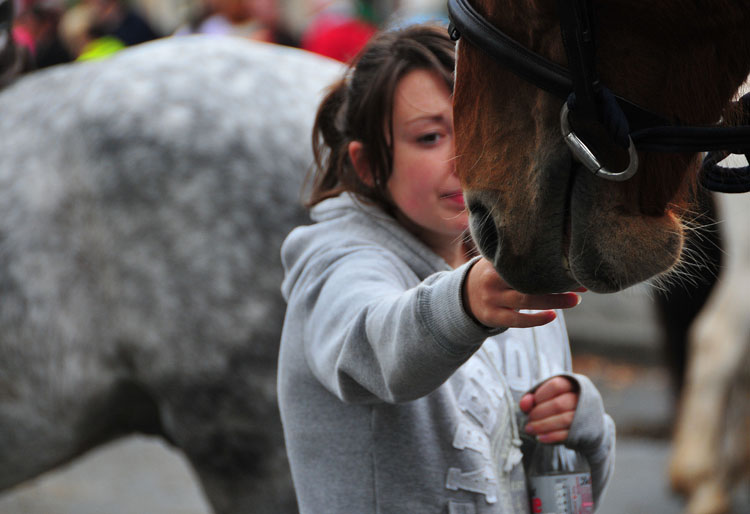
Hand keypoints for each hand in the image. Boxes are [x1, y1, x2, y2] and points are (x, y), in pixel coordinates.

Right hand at [462, 258, 582, 328]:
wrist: (463, 295)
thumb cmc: (492, 274)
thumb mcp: (497, 260)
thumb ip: (519, 256)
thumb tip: (560, 249)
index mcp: (495, 262)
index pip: (526, 262)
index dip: (551, 264)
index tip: (573, 264)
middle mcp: (492, 280)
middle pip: (528, 281)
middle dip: (557, 284)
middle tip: (582, 284)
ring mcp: (491, 300)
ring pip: (525, 301)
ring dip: (553, 301)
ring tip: (575, 300)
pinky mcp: (492, 317)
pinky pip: (517, 321)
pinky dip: (535, 319)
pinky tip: (552, 316)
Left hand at [519, 376, 578, 442]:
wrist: (581, 422)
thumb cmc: (557, 404)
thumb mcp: (545, 398)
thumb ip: (532, 399)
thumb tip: (524, 404)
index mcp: (572, 385)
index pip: (556, 386)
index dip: (541, 395)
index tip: (533, 402)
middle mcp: (581, 398)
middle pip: (559, 404)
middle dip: (539, 413)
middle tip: (529, 419)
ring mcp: (584, 415)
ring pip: (564, 420)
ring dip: (543, 425)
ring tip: (530, 429)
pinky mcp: (584, 432)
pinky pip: (567, 434)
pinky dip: (551, 436)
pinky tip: (540, 437)